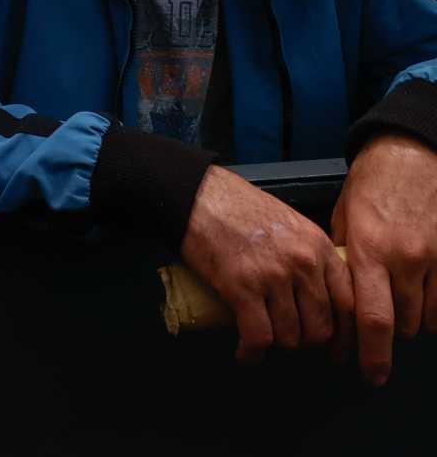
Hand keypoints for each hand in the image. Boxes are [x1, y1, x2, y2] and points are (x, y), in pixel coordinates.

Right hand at [180, 165, 353, 363]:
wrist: (199, 196)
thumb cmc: (237, 207)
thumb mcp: (291, 224)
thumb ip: (309, 255)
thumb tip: (315, 292)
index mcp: (318, 248)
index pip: (349, 304)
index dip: (345, 334)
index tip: (336, 347)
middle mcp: (303, 264)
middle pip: (321, 326)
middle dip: (306, 342)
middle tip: (290, 340)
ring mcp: (273, 276)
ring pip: (290, 336)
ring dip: (276, 345)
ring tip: (262, 338)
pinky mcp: (241, 287)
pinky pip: (258, 336)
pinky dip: (251, 352)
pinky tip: (246, 353)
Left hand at [332, 133, 436, 385]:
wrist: (416, 153)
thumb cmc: (375, 182)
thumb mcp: (345, 217)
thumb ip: (345, 258)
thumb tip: (338, 294)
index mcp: (368, 250)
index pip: (371, 319)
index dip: (370, 354)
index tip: (366, 374)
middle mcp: (405, 258)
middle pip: (401, 325)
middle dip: (387, 334)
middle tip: (376, 326)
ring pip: (427, 317)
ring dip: (412, 319)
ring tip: (399, 300)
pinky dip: (436, 306)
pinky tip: (424, 292)